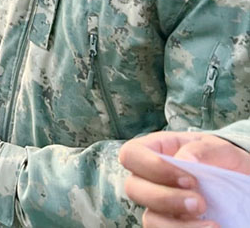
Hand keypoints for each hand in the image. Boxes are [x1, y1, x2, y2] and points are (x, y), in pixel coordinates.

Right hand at [120, 131, 249, 226]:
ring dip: (177, 225)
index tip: (189, 180)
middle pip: (133, 188)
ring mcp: (157, 204)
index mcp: (154, 150)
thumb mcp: (217, 148)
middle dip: (166, 199)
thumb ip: (201, 149)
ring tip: (211, 225)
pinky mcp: (169, 224)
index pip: (131, 155)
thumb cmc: (221, 161)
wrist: (237, 186)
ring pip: (149, 218)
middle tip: (200, 204)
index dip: (153, 167)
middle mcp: (149, 178)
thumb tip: (184, 158)